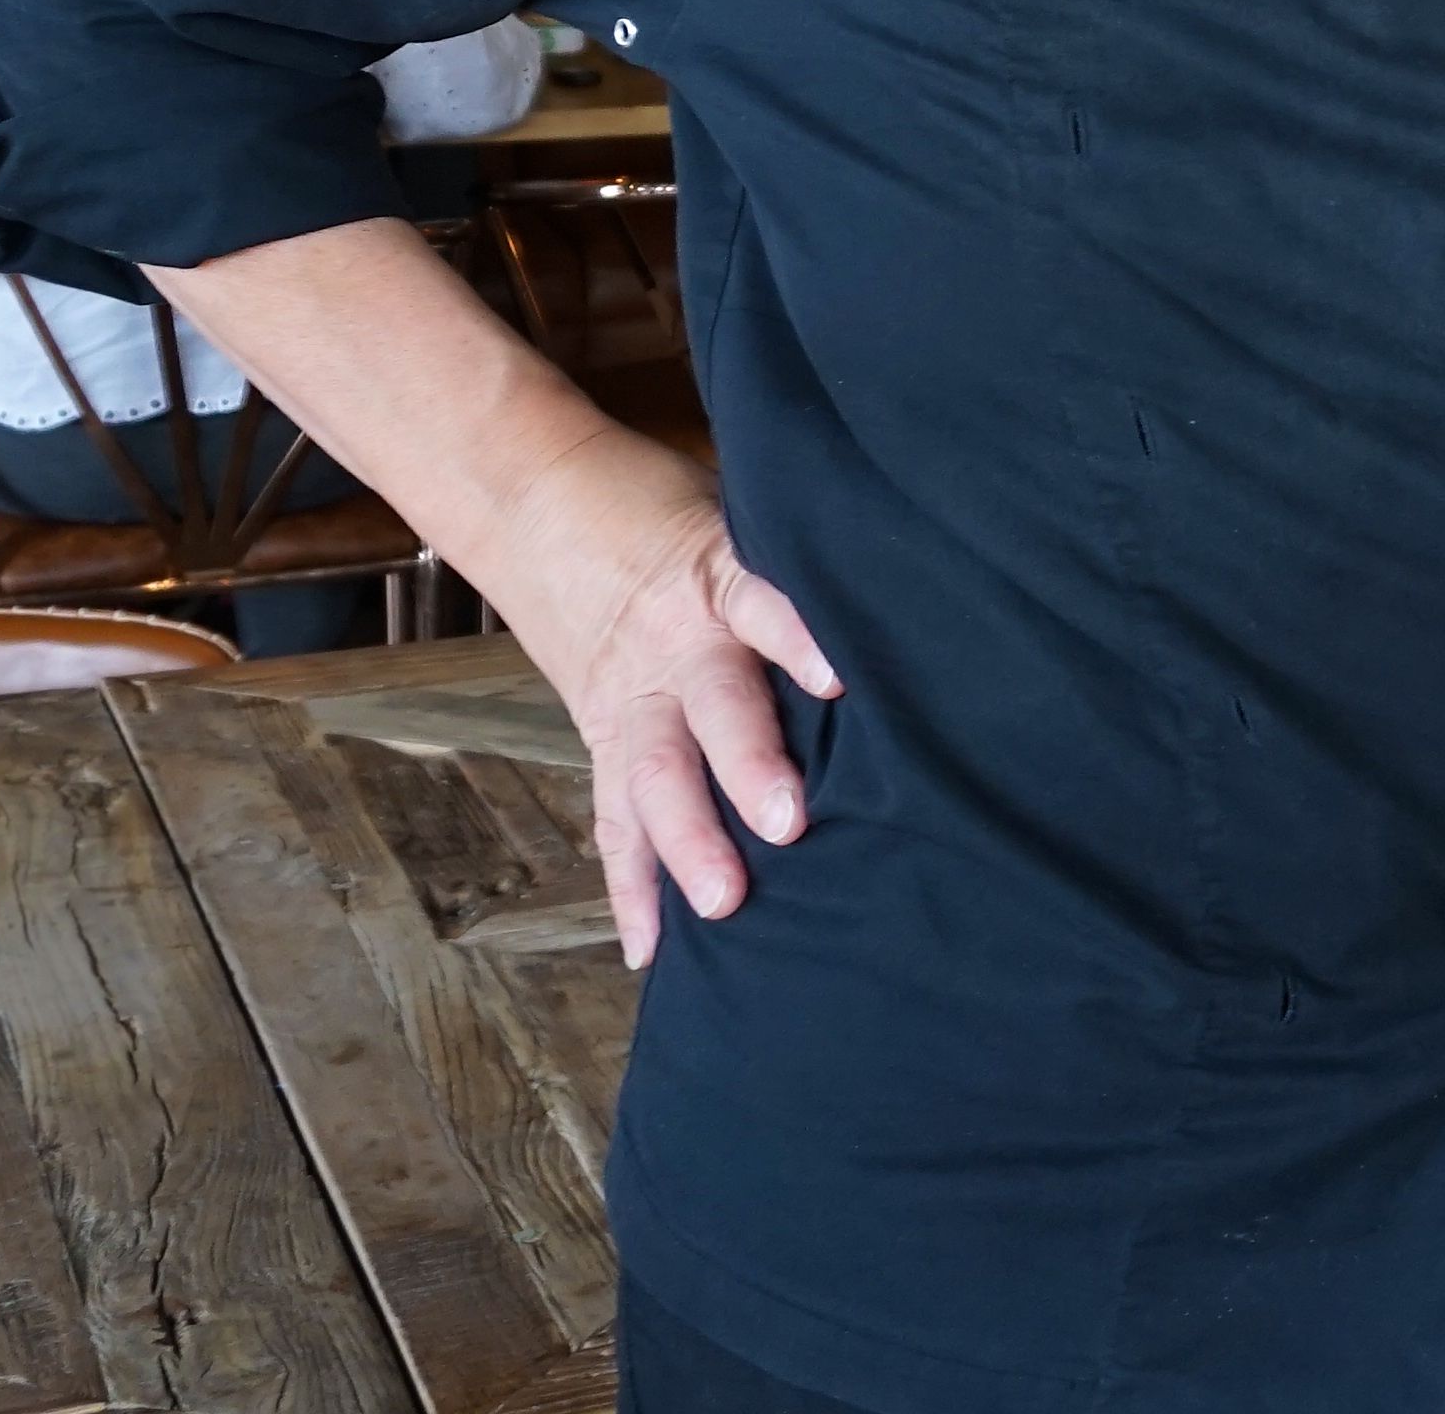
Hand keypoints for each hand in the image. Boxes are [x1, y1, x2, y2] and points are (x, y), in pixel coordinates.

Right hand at [475, 421, 841, 966]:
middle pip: (712, 709)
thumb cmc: (665, 502)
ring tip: (720, 906)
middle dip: (747, 770)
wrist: (536, 497)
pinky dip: (632, 885)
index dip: (802, 638)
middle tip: (789, 823)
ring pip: (654, 776)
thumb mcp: (736, 506)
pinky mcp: (603, 735)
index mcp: (718, 579)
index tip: (840, 678)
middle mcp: (676, 647)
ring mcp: (633, 698)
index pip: (766, 606)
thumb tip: (908, 577)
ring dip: (687, 846)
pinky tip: (653, 947)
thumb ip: (797, 554)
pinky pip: (614, 816)